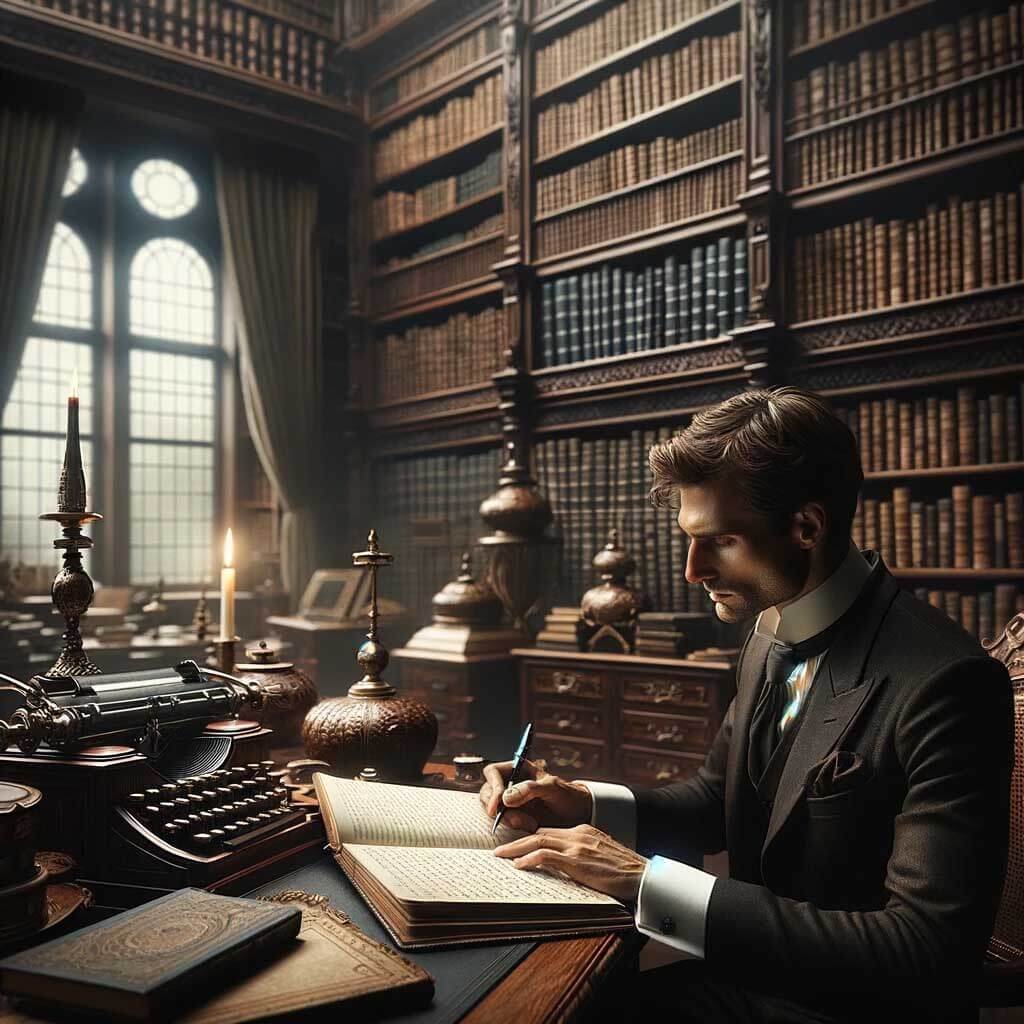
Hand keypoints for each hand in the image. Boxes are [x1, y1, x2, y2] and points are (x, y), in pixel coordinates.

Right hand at [479, 758, 592, 832]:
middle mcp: (509, 784)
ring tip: (530, 824)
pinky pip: (502, 823)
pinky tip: (528, 828)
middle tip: (517, 821)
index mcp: (517, 769)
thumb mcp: (552, 788)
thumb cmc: (567, 795)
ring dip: (507, 820)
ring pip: (493, 811)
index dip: (492, 788)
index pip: (493, 772)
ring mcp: (509, 802)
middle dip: (499, 809)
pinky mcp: (513, 818)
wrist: (578, 815)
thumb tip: (506, 798)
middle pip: (487, 793)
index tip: (498, 805)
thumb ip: (530, 789)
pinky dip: (511, 828)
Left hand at [494, 825, 647, 903]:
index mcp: (583, 830)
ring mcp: (576, 845)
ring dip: (516, 849)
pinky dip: (529, 860)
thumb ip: (583, 855)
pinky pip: (545, 856)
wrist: (642, 875)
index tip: (517, 846)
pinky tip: (519, 866)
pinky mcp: (576, 860)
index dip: (531, 838)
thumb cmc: (625, 871)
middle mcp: (578, 833)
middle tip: (500, 850)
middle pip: (539, 833)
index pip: (550, 832)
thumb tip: (564, 866)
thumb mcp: (601, 855)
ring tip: (501, 856)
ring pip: (537, 841)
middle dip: (517, 841)